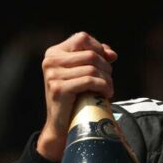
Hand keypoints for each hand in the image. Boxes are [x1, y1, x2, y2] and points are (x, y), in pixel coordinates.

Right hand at [37, 32, 116, 161]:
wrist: (63, 124)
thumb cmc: (77, 96)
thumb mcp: (85, 73)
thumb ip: (97, 59)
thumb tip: (112, 54)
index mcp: (54, 53)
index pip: (82, 38)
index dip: (99, 47)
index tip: (108, 62)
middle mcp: (50, 61)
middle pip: (91, 54)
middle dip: (106, 68)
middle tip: (109, 81)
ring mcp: (52, 75)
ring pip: (92, 68)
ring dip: (107, 79)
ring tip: (109, 89)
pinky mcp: (59, 88)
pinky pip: (90, 80)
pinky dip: (103, 86)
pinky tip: (107, 94)